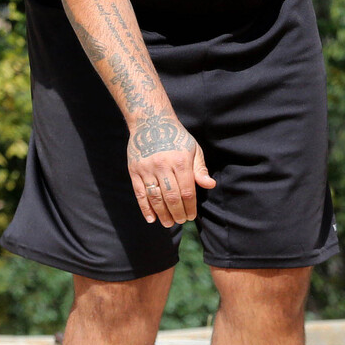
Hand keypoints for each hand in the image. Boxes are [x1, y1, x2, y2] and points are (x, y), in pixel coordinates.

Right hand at [127, 112, 215, 226]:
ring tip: (168, 223)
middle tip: (180, 221)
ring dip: (162, 214)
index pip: (187, 191)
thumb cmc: (176, 137)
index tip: (191, 216)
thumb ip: (200, 169)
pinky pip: (140, 193)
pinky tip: (151, 218)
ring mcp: (147, 169)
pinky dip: (145, 208)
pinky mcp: (135, 171)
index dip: (189, 207)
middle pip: (171, 197)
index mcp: (180, 161)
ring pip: (155, 198)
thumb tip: (210, 185)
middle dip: (177, 213)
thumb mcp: (193, 149)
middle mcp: (163, 166)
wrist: (151, 122)